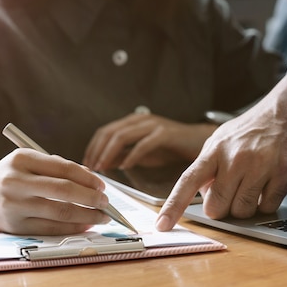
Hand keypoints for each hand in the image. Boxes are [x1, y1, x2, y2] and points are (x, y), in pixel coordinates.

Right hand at [0, 146, 111, 235]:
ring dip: (86, 216)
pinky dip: (70, 228)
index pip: (63, 168)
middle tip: (106, 203)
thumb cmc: (12, 175)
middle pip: (63, 191)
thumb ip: (57, 168)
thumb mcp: (29, 162)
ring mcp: (13, 205)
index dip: (88, 178)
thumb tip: (92, 182)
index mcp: (22, 159)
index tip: (103, 186)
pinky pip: (49, 228)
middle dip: (91, 198)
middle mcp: (15, 181)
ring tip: (101, 217)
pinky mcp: (13, 226)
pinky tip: (83, 226)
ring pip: (58, 212)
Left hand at [83, 112, 216, 170]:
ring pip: (123, 136)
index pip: (105, 131)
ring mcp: (153, 124)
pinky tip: (126, 167)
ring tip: (103, 167)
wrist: (200, 141)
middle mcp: (140, 119)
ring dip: (109, 153)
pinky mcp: (165, 133)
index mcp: (133, 122)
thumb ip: (124, 155)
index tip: (87, 163)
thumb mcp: (142, 153)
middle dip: (97, 151)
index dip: (93, 147)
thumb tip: (103, 164)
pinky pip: (144, 144)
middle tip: (92, 168)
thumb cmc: (171, 148)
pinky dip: (132, 156)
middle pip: (110, 132)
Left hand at [155, 74, 286, 230]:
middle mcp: (234, 158)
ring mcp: (260, 165)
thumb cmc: (254, 127)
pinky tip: (270, 185)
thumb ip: (208, 166)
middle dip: (222, 208)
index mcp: (214, 149)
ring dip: (247, 207)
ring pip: (242, 211)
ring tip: (254, 186)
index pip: (188, 181)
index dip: (173, 206)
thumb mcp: (222, 139)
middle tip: (232, 194)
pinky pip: (268, 207)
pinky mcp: (284, 173)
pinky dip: (268, 203)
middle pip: (217, 207)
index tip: (162, 225)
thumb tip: (200, 193)